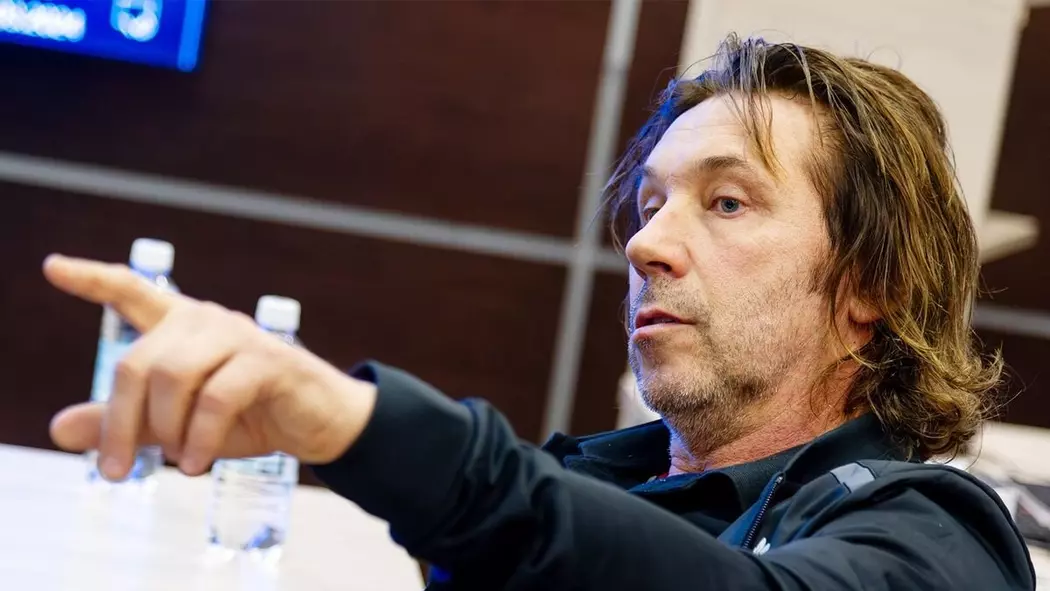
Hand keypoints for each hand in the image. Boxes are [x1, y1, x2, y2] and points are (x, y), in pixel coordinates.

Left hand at [43, 255, 377, 478]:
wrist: (317, 424)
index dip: (92, 279)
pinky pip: (216, 399)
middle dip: (120, 422)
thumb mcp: (177, 425)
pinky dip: (200, 437)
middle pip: (138, 362)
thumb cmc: (248, 416)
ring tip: (178, 463)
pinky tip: (197, 463)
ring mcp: (238, 337)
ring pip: (172, 377)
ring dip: (165, 430)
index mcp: (182, 327)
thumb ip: (124, 423)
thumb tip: (58, 429)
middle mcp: (206, 322)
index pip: (132, 291)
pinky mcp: (267, 361)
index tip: (52, 267)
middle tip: (114, 471)